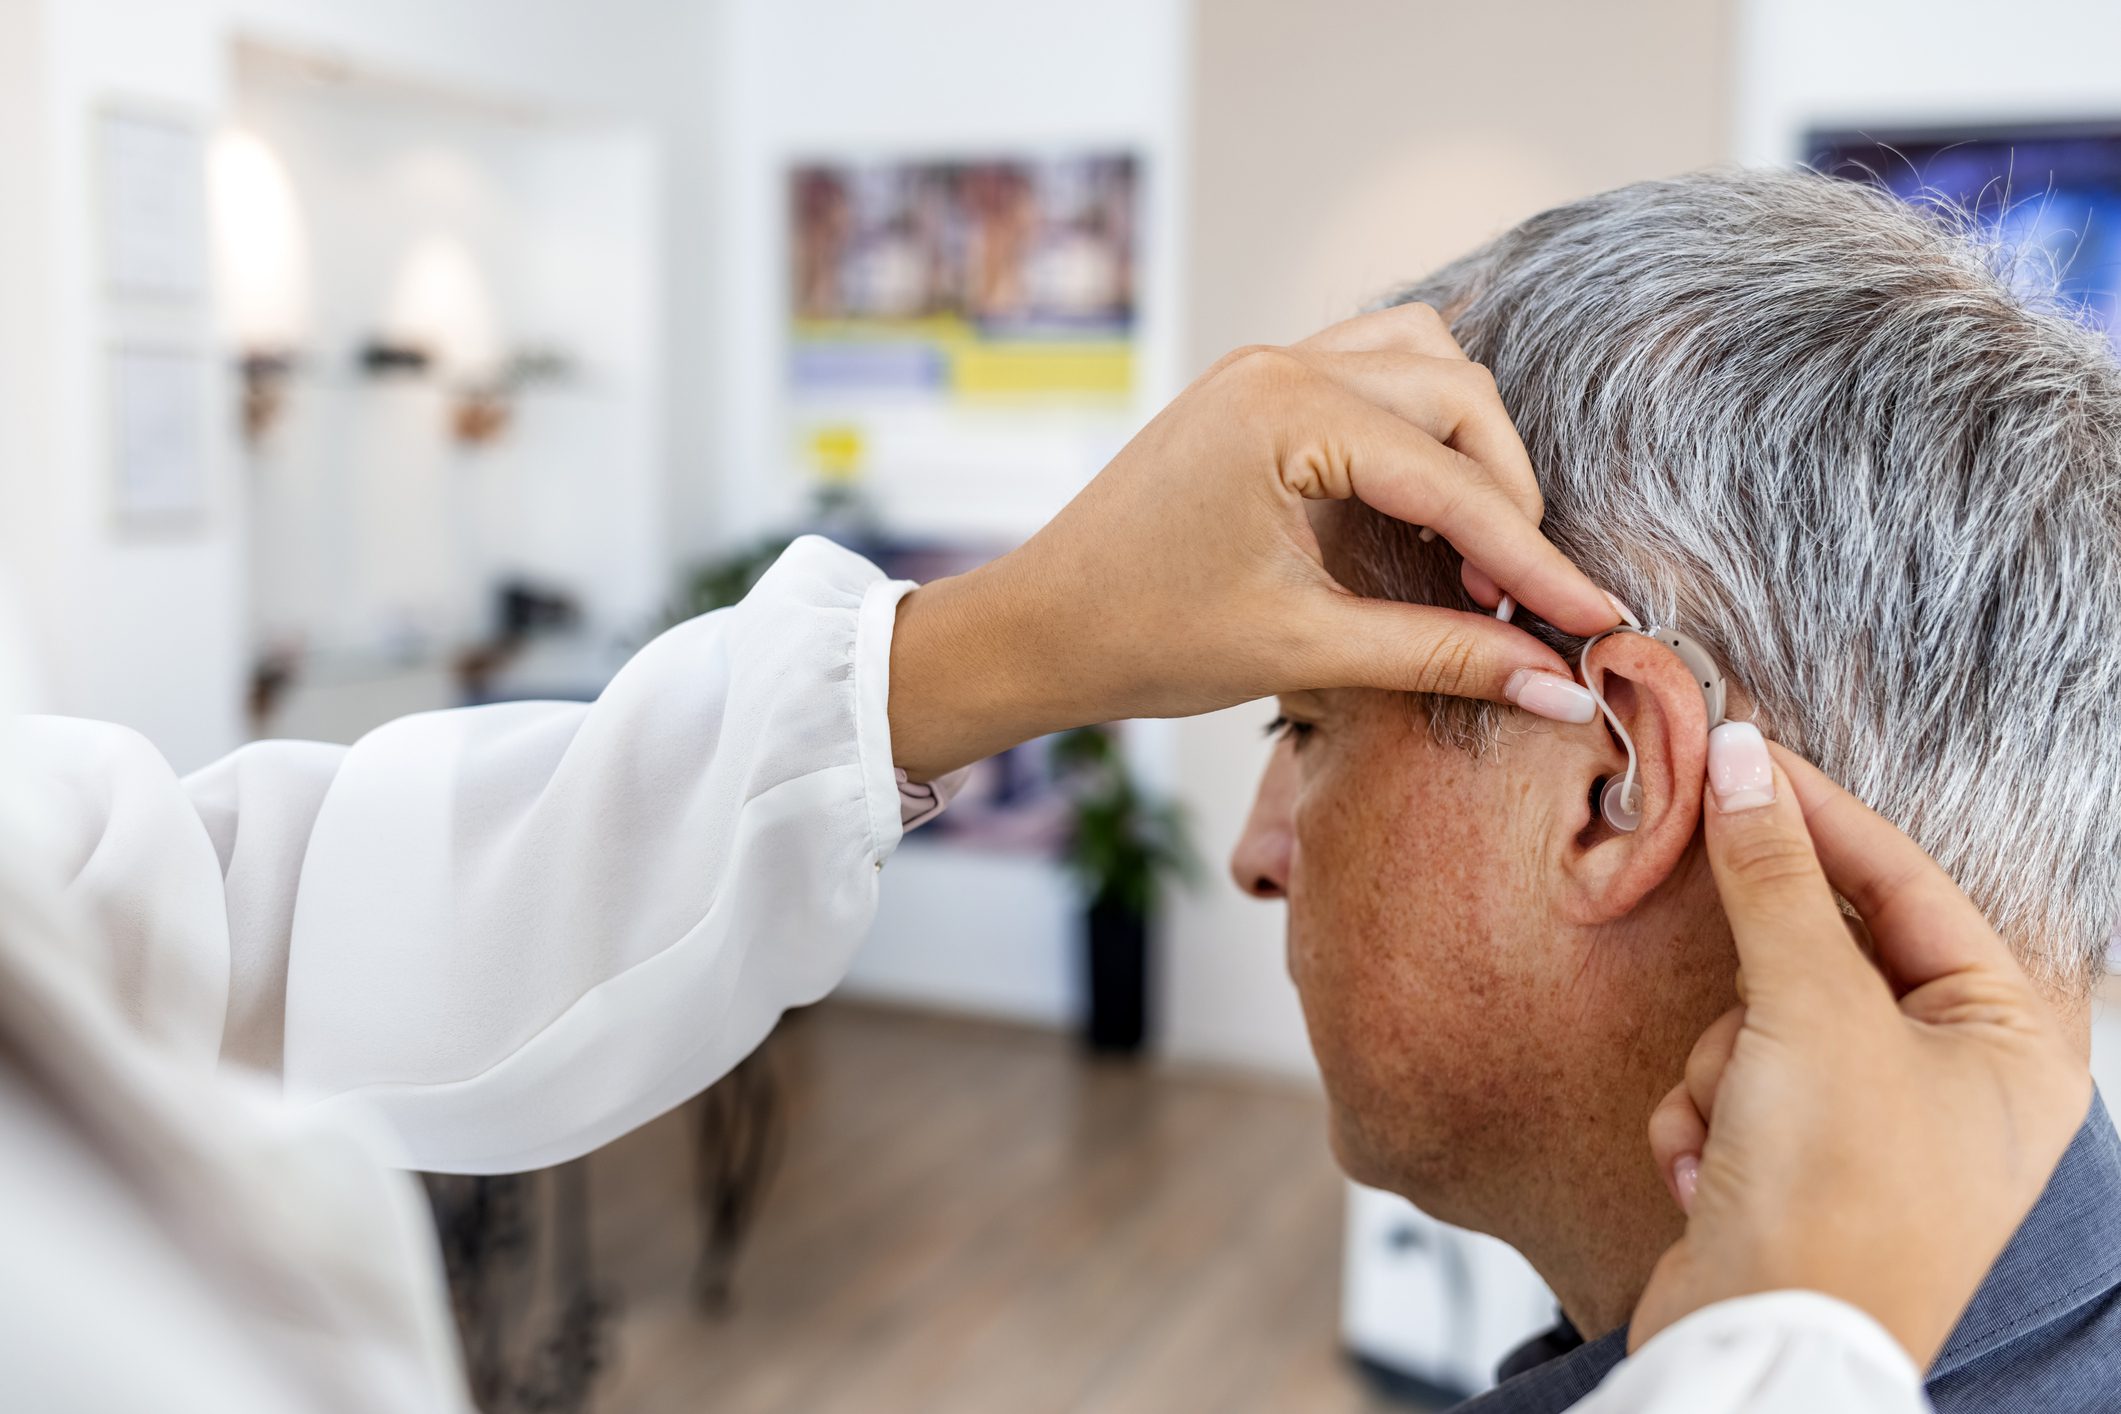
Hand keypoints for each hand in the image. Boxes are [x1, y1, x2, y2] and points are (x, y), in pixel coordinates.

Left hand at [888, 305, 1617, 777]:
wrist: (1036, 628)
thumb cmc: (1144, 639)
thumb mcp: (1304, 652)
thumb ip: (1441, 658)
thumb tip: (1562, 688)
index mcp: (1286, 413)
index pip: (1452, 481)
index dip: (1533, 560)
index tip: (1597, 620)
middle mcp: (1280, 365)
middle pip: (1458, 398)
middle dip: (1509, 496)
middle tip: (1521, 601)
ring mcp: (1265, 366)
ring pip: (1424, 363)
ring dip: (1471, 447)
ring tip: (1478, 550)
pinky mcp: (1256, 388)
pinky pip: (1374, 370)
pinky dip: (1421, 426)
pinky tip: (1427, 504)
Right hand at [1630, 725, 2091, 1366]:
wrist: (1763, 1348)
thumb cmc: (1838, 1198)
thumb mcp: (1810, 1008)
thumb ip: (1774, 878)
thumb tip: (1745, 763)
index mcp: (2007, 1039)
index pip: (1908, 882)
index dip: (1819, 816)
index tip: (1741, 756)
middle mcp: (1955, 1080)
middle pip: (1827, 951)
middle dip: (1759, 982)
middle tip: (1724, 942)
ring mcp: (1874, 1126)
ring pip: (1759, 1016)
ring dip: (1720, 1063)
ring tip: (1733, 1124)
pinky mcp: (1800, 1164)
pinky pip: (1729, 1081)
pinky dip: (1702, 1116)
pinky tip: (1713, 1171)